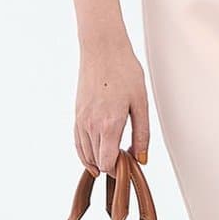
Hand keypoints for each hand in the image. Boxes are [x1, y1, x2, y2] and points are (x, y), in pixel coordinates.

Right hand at [74, 40, 150, 173]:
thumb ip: (142, 134)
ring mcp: (81, 120)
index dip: (119, 170)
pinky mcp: (77, 114)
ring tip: (114, 159)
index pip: (107, 163)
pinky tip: (95, 155)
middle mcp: (91, 125)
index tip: (131, 165)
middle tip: (126, 160)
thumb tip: (141, 159)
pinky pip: (78, 142)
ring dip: (98, 161)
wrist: (102, 48)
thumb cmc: (124, 71)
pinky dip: (86, 153)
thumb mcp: (141, 103)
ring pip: (85, 154)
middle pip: (96, 161)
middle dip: (111, 166)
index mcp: (109, 125)